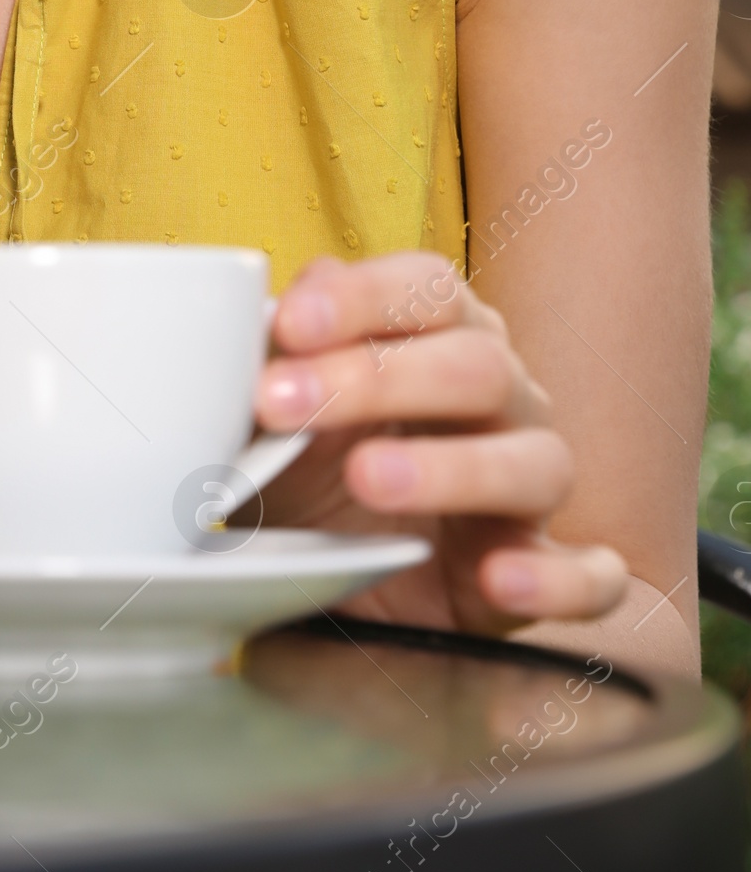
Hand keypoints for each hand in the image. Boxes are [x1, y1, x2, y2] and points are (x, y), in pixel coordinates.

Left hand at [251, 251, 627, 636]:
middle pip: (477, 365)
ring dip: (453, 469)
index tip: (287, 325)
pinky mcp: (547, 570)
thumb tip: (286, 303)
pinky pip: (589, 578)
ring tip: (367, 478)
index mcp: (447, 334)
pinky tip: (501, 581)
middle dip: (380, 378)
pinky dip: (556, 580)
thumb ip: (282, 352)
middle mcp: (507, 397)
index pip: (428, 289)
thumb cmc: (315, 461)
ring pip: (535, 462)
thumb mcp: (281, 406)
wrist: (335, 568)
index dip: (361, 298)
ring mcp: (533, 485)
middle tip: (282, 405)